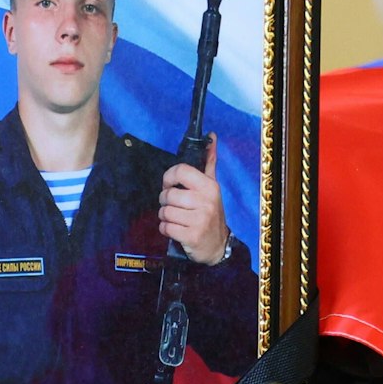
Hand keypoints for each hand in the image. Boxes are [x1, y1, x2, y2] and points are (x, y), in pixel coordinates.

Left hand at [159, 134, 230, 265]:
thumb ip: (209, 163)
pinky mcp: (191, 236)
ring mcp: (199, 220)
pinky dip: (166, 229)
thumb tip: (212, 136)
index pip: (180, 171)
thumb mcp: (212, 188)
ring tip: (175, 218)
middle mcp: (206, 201)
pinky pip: (165, 228)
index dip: (169, 178)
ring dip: (165, 217)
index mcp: (209, 186)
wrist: (218, 246)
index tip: (170, 185)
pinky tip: (175, 230)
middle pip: (168, 195)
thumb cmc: (211, 214)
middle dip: (165, 201)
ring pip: (164, 212)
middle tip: (174, 206)